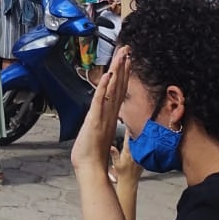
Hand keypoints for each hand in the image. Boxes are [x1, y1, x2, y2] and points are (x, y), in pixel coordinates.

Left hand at [72, 44, 129, 179]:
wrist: (91, 169)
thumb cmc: (93, 155)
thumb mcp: (100, 133)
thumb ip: (104, 122)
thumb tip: (106, 116)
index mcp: (111, 115)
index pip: (119, 91)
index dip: (124, 75)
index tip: (127, 61)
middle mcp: (110, 114)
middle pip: (119, 86)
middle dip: (123, 67)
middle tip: (127, 50)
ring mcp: (104, 116)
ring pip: (112, 90)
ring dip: (117, 72)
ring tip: (122, 56)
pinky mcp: (95, 120)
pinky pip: (100, 101)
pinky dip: (103, 88)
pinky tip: (107, 75)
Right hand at [110, 127, 142, 190]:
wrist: (130, 182)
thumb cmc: (122, 174)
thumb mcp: (116, 164)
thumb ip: (114, 154)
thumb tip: (111, 147)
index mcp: (128, 152)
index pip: (129, 138)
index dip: (130, 129)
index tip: (129, 122)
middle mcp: (135, 153)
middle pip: (136, 138)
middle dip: (136, 129)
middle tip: (136, 120)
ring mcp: (140, 155)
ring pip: (140, 142)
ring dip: (139, 135)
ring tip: (140, 126)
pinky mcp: (142, 158)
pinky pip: (143, 148)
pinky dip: (142, 142)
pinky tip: (143, 138)